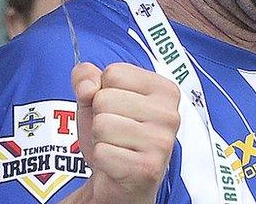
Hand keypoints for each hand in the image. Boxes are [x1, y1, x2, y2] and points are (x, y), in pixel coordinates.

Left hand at [70, 62, 180, 203]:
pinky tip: (116, 164)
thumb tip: (88, 87)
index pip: (114, 73)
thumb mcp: (95, 100)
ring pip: (102, 125)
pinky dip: (101, 160)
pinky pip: (102, 152)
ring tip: (116, 147)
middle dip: (99, 117)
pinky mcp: (148, 168)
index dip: (103, 92)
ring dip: (100, 139)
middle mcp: (169, 114)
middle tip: (115, 133)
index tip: (117, 110)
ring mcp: (161, 142)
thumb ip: (85, 78)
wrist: (119, 182)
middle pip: (105, 98)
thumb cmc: (113, 137)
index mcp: (165, 90)